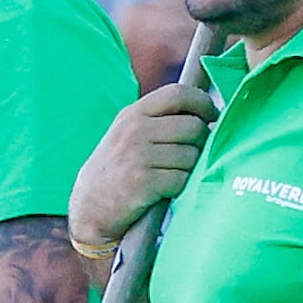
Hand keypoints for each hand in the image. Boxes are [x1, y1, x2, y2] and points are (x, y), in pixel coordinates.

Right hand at [65, 74, 217, 258]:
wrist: (90, 208)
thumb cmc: (117, 170)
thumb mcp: (127, 134)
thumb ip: (157, 119)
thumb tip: (204, 112)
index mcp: (133, 114)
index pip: (178, 94)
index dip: (202, 102)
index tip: (212, 115)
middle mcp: (135, 130)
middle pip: (193, 126)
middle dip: (202, 141)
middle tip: (193, 154)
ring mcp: (138, 156)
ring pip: (191, 155)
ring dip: (190, 168)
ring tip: (172, 174)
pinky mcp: (144, 182)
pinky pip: (182, 179)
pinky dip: (179, 187)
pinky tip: (165, 190)